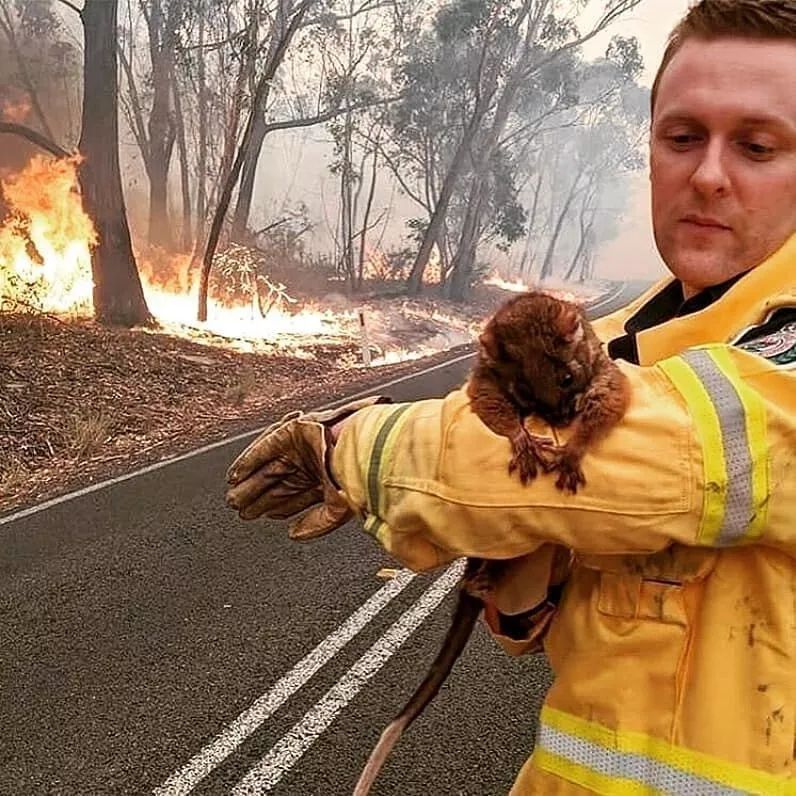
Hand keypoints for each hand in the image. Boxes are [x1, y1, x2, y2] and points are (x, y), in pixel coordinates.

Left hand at [225, 395, 389, 539]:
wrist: (361, 450)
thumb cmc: (358, 476)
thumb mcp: (339, 510)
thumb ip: (317, 524)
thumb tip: (294, 535)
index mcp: (325, 479)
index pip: (296, 495)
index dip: (278, 506)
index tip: (262, 515)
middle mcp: (311, 462)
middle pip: (278, 482)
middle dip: (258, 497)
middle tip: (240, 509)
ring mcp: (301, 447)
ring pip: (270, 466)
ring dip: (251, 482)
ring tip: (234, 497)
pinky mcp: (292, 432)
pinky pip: (265, 447)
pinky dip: (249, 460)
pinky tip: (236, 475)